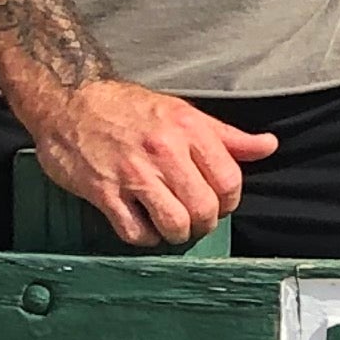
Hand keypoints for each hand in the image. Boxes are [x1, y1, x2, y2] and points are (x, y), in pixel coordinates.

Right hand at [28, 80, 273, 246]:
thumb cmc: (129, 109)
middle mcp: (164, 152)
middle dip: (204, 222)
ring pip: (174, 224)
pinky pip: (135, 232)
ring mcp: (133, 174)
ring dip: (176, 233)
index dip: (229, 201)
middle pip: (204, 208)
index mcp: (189, 130)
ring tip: (171, 225)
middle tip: (194, 219)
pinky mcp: (103, 192)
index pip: (229, 181)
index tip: (218, 203)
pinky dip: (144, 238)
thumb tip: (268, 146)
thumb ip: (227, 136)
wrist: (70, 101)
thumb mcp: (183, 112)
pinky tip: (143, 225)